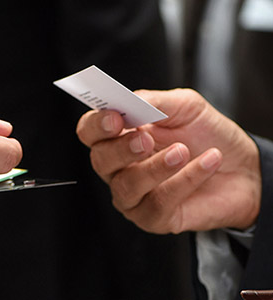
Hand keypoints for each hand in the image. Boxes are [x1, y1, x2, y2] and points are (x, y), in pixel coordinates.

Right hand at [76, 88, 260, 233]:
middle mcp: (119, 168)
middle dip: (121, 149)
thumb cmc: (206, 136)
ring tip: (182, 151)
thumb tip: (129, 101)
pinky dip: (184, 180)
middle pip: (100, 160)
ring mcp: (133, 195)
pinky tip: (207, 162)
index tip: (116, 118)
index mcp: (119, 136)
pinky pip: (158, 203)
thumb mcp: (185, 106)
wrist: (243, 168)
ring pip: (126, 186)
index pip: (89, 131)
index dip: (96, 125)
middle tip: (146, 139)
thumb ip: (155, 102)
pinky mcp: (153, 218)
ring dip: (154, 168)